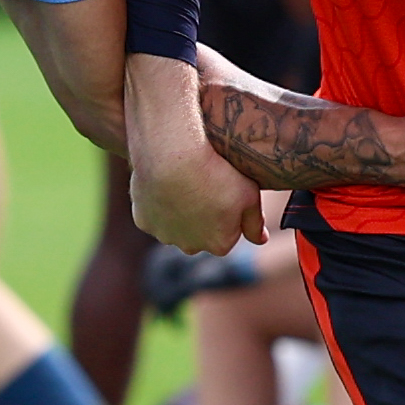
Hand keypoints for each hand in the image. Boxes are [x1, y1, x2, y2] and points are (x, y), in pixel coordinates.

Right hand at [134, 138, 263, 255]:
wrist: (172, 157)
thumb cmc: (216, 173)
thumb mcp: (249, 194)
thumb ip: (255, 221)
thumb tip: (261, 240)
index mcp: (220, 244)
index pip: (227, 235)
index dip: (227, 214)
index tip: (224, 193)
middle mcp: (191, 248)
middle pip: (199, 236)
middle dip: (202, 218)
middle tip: (203, 187)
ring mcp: (165, 236)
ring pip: (174, 227)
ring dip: (178, 213)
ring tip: (182, 184)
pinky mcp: (143, 222)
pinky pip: (153, 215)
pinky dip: (158, 204)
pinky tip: (163, 185)